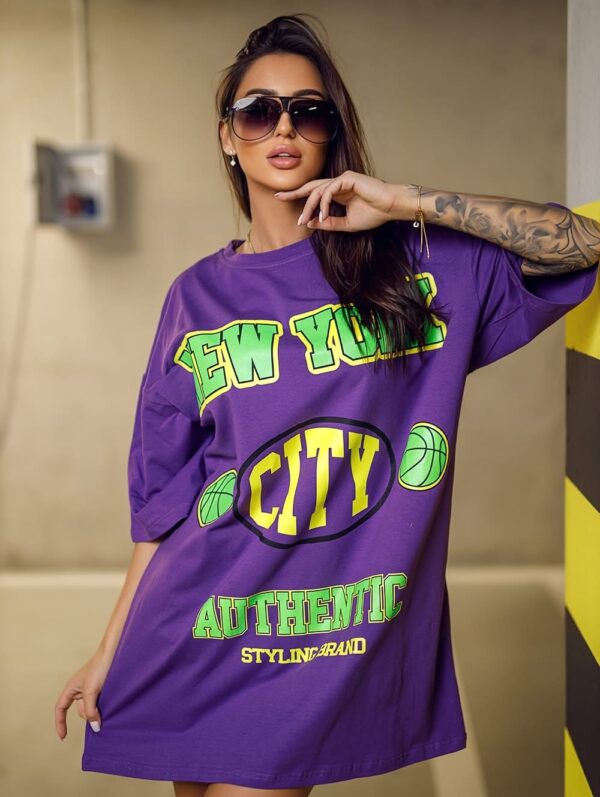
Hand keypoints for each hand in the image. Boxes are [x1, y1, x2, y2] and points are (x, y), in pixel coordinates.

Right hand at [54, 648, 112, 739]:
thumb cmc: (100, 667)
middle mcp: (80, 689)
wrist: (116, 652)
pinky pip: (100, 703)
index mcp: (71, 687)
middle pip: (80, 710)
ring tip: (108, 709)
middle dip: (89, 716)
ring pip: (92, 708)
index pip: (60, 708)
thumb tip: (95, 728)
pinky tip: (111, 708)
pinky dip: (104, 708)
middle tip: (100, 716)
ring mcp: (92, 688)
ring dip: (98, 712)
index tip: (63, 737)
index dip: (60, 722)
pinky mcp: (103, 688)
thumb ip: (91, 710)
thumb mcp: (91, 691)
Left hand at [275, 172, 413, 232]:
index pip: (314, 193)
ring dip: (309, 207)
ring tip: (304, 220)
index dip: (299, 196)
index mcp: (337, 193)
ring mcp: (342, 179)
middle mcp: (338, 184)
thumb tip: (310, 223)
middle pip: (311, 187)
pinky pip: (329, 190)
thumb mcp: (347, 224)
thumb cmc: (374, 214)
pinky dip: (323, 203)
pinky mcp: (347, 178)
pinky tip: (322, 215)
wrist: (390, 208)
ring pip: (318, 191)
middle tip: (279, 197)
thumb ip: (329, 223)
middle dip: (294, 192)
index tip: (283, 199)